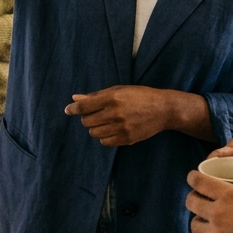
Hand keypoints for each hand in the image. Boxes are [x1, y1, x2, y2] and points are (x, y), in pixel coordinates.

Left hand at [63, 86, 180, 145]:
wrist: (164, 109)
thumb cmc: (140, 96)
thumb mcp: (119, 90)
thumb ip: (96, 96)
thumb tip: (75, 98)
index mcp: (112, 97)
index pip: (84, 106)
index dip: (73, 109)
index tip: (68, 110)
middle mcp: (115, 113)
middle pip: (87, 121)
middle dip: (87, 118)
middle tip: (96, 114)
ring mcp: (122, 127)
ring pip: (94, 133)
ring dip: (95, 128)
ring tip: (105, 121)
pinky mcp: (127, 139)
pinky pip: (105, 141)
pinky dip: (104, 136)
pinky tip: (112, 129)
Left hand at [186, 169, 232, 232]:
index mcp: (229, 196)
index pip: (199, 182)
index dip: (193, 178)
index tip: (193, 178)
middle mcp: (218, 214)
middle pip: (191, 203)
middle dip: (193, 199)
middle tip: (200, 200)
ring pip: (194, 227)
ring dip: (200, 223)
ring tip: (207, 223)